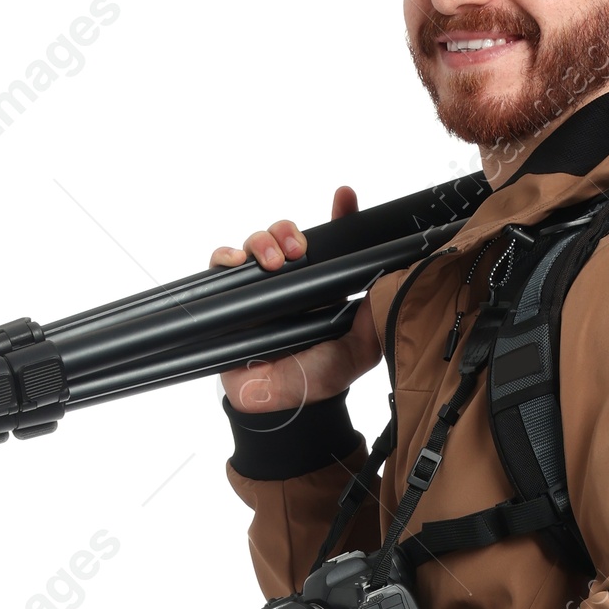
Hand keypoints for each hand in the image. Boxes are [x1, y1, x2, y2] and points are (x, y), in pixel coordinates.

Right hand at [210, 187, 380, 415]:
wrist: (283, 409)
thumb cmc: (319, 379)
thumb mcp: (359, 351)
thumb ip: (374, 320)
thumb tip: (388, 282)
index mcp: (319, 287)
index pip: (327, 244)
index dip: (337, 217)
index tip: (344, 198)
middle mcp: (288, 284)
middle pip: (282, 236)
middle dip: (288, 230)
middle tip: (298, 249)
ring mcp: (258, 291)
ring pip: (253, 245)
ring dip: (262, 242)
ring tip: (275, 262)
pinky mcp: (230, 301)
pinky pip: (220, 267)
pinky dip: (225, 257)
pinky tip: (237, 263)